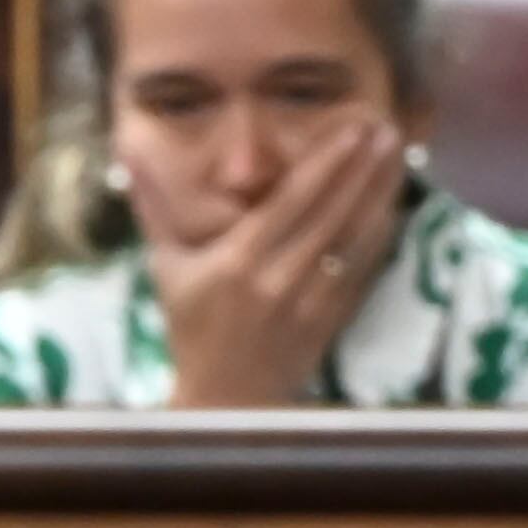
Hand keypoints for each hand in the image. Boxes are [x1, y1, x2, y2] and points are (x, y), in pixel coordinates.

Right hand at [151, 112, 405, 409]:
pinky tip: (392, 204)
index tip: (351, 128)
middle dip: (362, 168)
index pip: (291, 202)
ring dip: (379, 195)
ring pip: (353, 240)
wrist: (221, 401)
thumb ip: (155, 208)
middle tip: (386, 126)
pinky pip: (360, 272)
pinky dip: (379, 237)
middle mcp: (277, 280)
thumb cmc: (190, 328)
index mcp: (236, 262)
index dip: (326, 162)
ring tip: (397, 154)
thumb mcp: (166, 266)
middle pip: (331, 214)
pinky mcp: (328, 322)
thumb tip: (130, 158)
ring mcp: (308, 304)